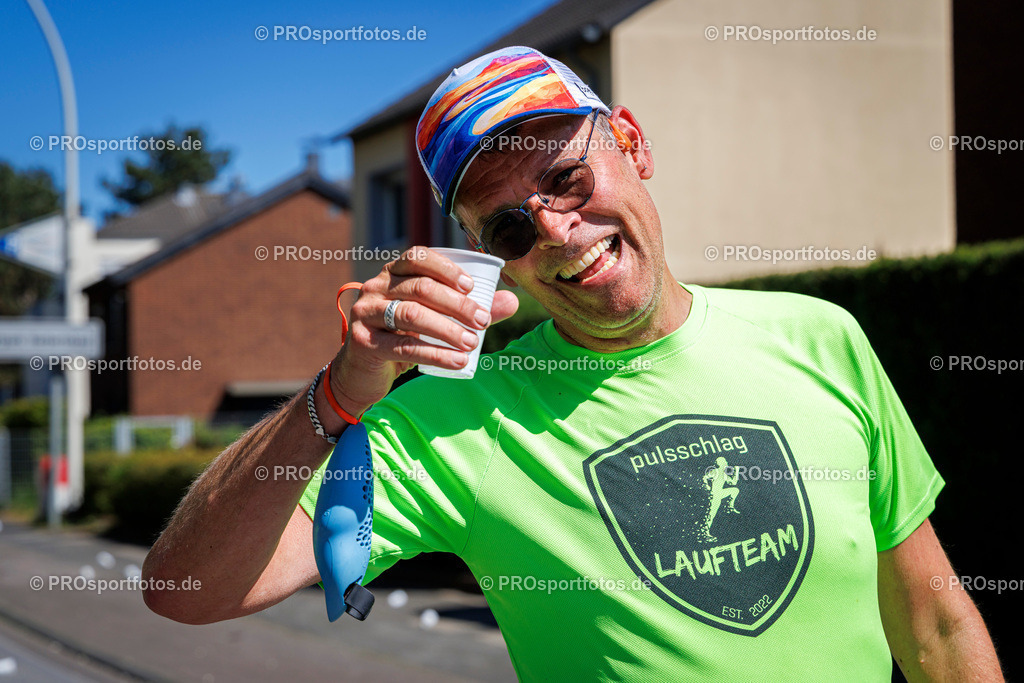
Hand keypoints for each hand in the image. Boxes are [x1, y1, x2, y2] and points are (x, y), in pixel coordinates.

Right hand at [327, 247, 518, 413]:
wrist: (361, 373)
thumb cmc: (401, 339)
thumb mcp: (432, 321)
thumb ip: (467, 310)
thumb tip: (511, 302)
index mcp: (392, 274)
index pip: (417, 257)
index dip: (446, 268)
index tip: (472, 286)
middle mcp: (375, 287)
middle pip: (420, 288)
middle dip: (456, 304)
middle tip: (482, 320)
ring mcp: (365, 313)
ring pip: (412, 315)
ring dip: (448, 329)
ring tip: (472, 342)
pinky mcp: (363, 342)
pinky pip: (404, 347)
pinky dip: (436, 355)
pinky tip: (458, 361)